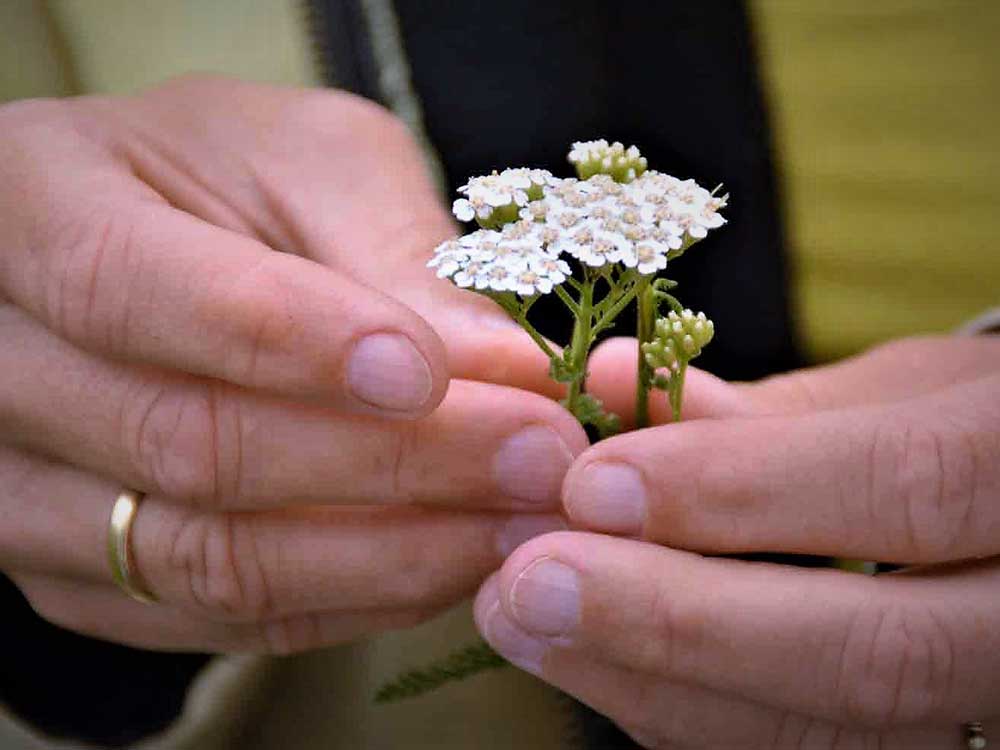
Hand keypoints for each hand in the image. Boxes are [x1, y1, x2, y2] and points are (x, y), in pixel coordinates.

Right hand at [0, 75, 585, 652]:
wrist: (163, 240)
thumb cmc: (233, 176)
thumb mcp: (311, 162)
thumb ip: (391, 252)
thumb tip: (504, 368)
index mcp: (29, 204)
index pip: (134, 288)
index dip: (295, 341)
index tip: (439, 372)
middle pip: (185, 444)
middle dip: (389, 462)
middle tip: (538, 453)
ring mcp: (25, 486)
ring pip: (205, 557)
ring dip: (387, 552)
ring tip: (518, 520)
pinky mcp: (83, 572)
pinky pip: (219, 615)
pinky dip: (350, 598)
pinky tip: (451, 559)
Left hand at [475, 335, 999, 747]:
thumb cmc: (968, 426)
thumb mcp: (897, 393)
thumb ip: (761, 408)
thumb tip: (607, 383)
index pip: (910, 486)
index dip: (743, 487)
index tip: (594, 484)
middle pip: (874, 654)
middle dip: (676, 621)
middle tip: (526, 584)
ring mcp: (992, 703)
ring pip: (833, 734)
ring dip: (655, 683)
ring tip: (528, 624)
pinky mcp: (934, 744)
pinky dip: (687, 714)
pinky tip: (595, 664)